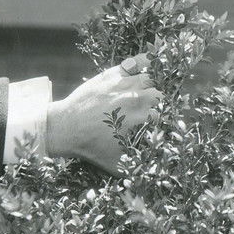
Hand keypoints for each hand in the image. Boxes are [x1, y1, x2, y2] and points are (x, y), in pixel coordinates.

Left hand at [46, 53, 161, 174]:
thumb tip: (157, 172)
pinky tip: (152, 62)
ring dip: (157, 82)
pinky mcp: (112, 74)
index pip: (168, 114)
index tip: (165, 122)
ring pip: (152, 77)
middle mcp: (138, 98)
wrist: (64, 129)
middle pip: (162, 95)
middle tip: (158, 108)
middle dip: (162, 102)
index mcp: (143, 117)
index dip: (168, 119)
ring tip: (160, 86)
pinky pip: (135, 62)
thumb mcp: (117, 164)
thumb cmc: (90, 147)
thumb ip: (139, 167)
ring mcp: (125, 84)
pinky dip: (146, 61)